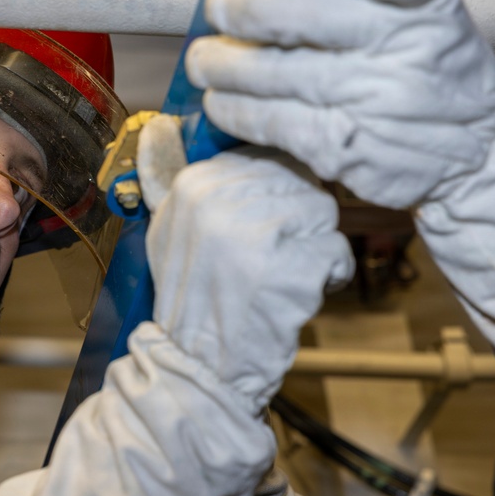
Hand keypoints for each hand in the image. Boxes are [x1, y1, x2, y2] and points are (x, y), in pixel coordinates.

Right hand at [138, 114, 353, 407]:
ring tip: (278, 279)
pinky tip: (292, 297)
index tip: (253, 234)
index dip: (274, 196)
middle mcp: (219, 200)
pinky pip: (335, 250)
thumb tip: (159, 126)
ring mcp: (254, 232)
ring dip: (313, 249)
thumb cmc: (192, 303)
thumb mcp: (168, 232)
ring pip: (322, 212)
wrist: (198, 369)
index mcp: (191, 185)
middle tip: (265, 263)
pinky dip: (327, 277)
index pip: (265, 157)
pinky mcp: (290, 267)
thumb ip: (168, 178)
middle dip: (296, 223)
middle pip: (298, 182)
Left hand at [186, 0, 494, 208]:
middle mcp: (398, 43)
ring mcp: (368, 97)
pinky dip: (232, 109)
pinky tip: (219, 101)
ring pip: (268, 71)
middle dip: (239, 6)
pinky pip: (267, 121)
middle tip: (218, 8)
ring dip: (220, 63)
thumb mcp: (419, 12)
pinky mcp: (341, 145)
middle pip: (295, 13)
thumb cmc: (429, 67)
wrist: (474, 152)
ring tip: (203, 60)